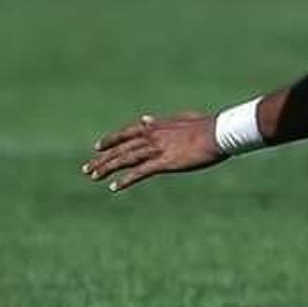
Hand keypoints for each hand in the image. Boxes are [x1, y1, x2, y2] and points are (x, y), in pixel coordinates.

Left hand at [83, 113, 220, 191]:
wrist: (220, 132)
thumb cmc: (208, 126)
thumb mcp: (182, 119)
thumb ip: (162, 121)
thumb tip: (146, 120)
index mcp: (158, 126)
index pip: (128, 132)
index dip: (111, 139)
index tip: (98, 146)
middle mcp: (153, 136)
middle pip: (122, 148)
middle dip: (103, 158)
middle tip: (87, 168)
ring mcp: (157, 149)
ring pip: (126, 159)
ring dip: (107, 168)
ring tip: (93, 176)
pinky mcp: (164, 162)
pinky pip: (139, 172)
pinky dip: (125, 179)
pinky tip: (114, 187)